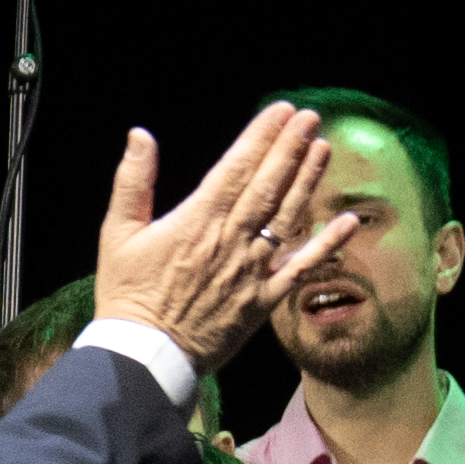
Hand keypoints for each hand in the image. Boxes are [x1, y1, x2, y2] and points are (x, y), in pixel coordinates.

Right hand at [78, 104, 340, 357]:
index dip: (261, 137)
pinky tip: (347, 221)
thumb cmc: (127, 292)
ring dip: (309, 181)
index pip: (237, 167)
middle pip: (269, 185)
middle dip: (291, 147)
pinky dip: (327, 244)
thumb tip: (140, 135)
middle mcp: (232, 239)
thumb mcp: (117, 232)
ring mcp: (253, 269)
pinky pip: (302, 267)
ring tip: (324, 148)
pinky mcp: (266, 298)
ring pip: (288, 217)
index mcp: (197, 220)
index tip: (280, 112)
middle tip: (310, 118)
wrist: (146, 352)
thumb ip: (132, 181)